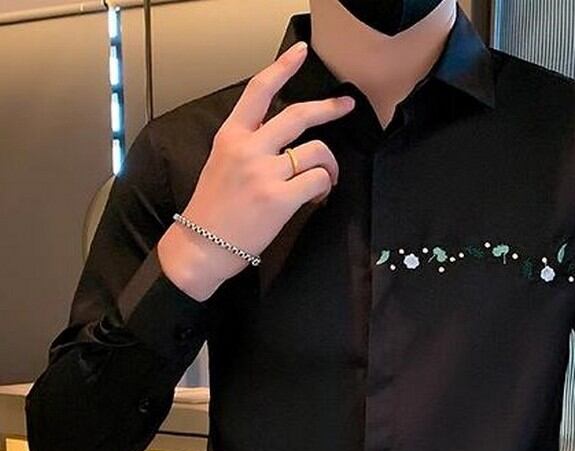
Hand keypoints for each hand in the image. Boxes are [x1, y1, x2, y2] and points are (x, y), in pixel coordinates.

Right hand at [158, 39, 356, 300]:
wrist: (202, 245)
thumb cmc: (213, 208)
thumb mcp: (221, 162)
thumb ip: (249, 144)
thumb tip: (284, 140)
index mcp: (231, 135)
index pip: (259, 91)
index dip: (282, 67)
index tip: (300, 53)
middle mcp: (249, 148)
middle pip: (298, 115)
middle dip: (328, 109)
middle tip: (344, 107)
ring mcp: (265, 173)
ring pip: (316, 151)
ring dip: (329, 164)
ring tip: (325, 178)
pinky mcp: (280, 199)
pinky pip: (318, 181)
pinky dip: (324, 187)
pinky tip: (316, 196)